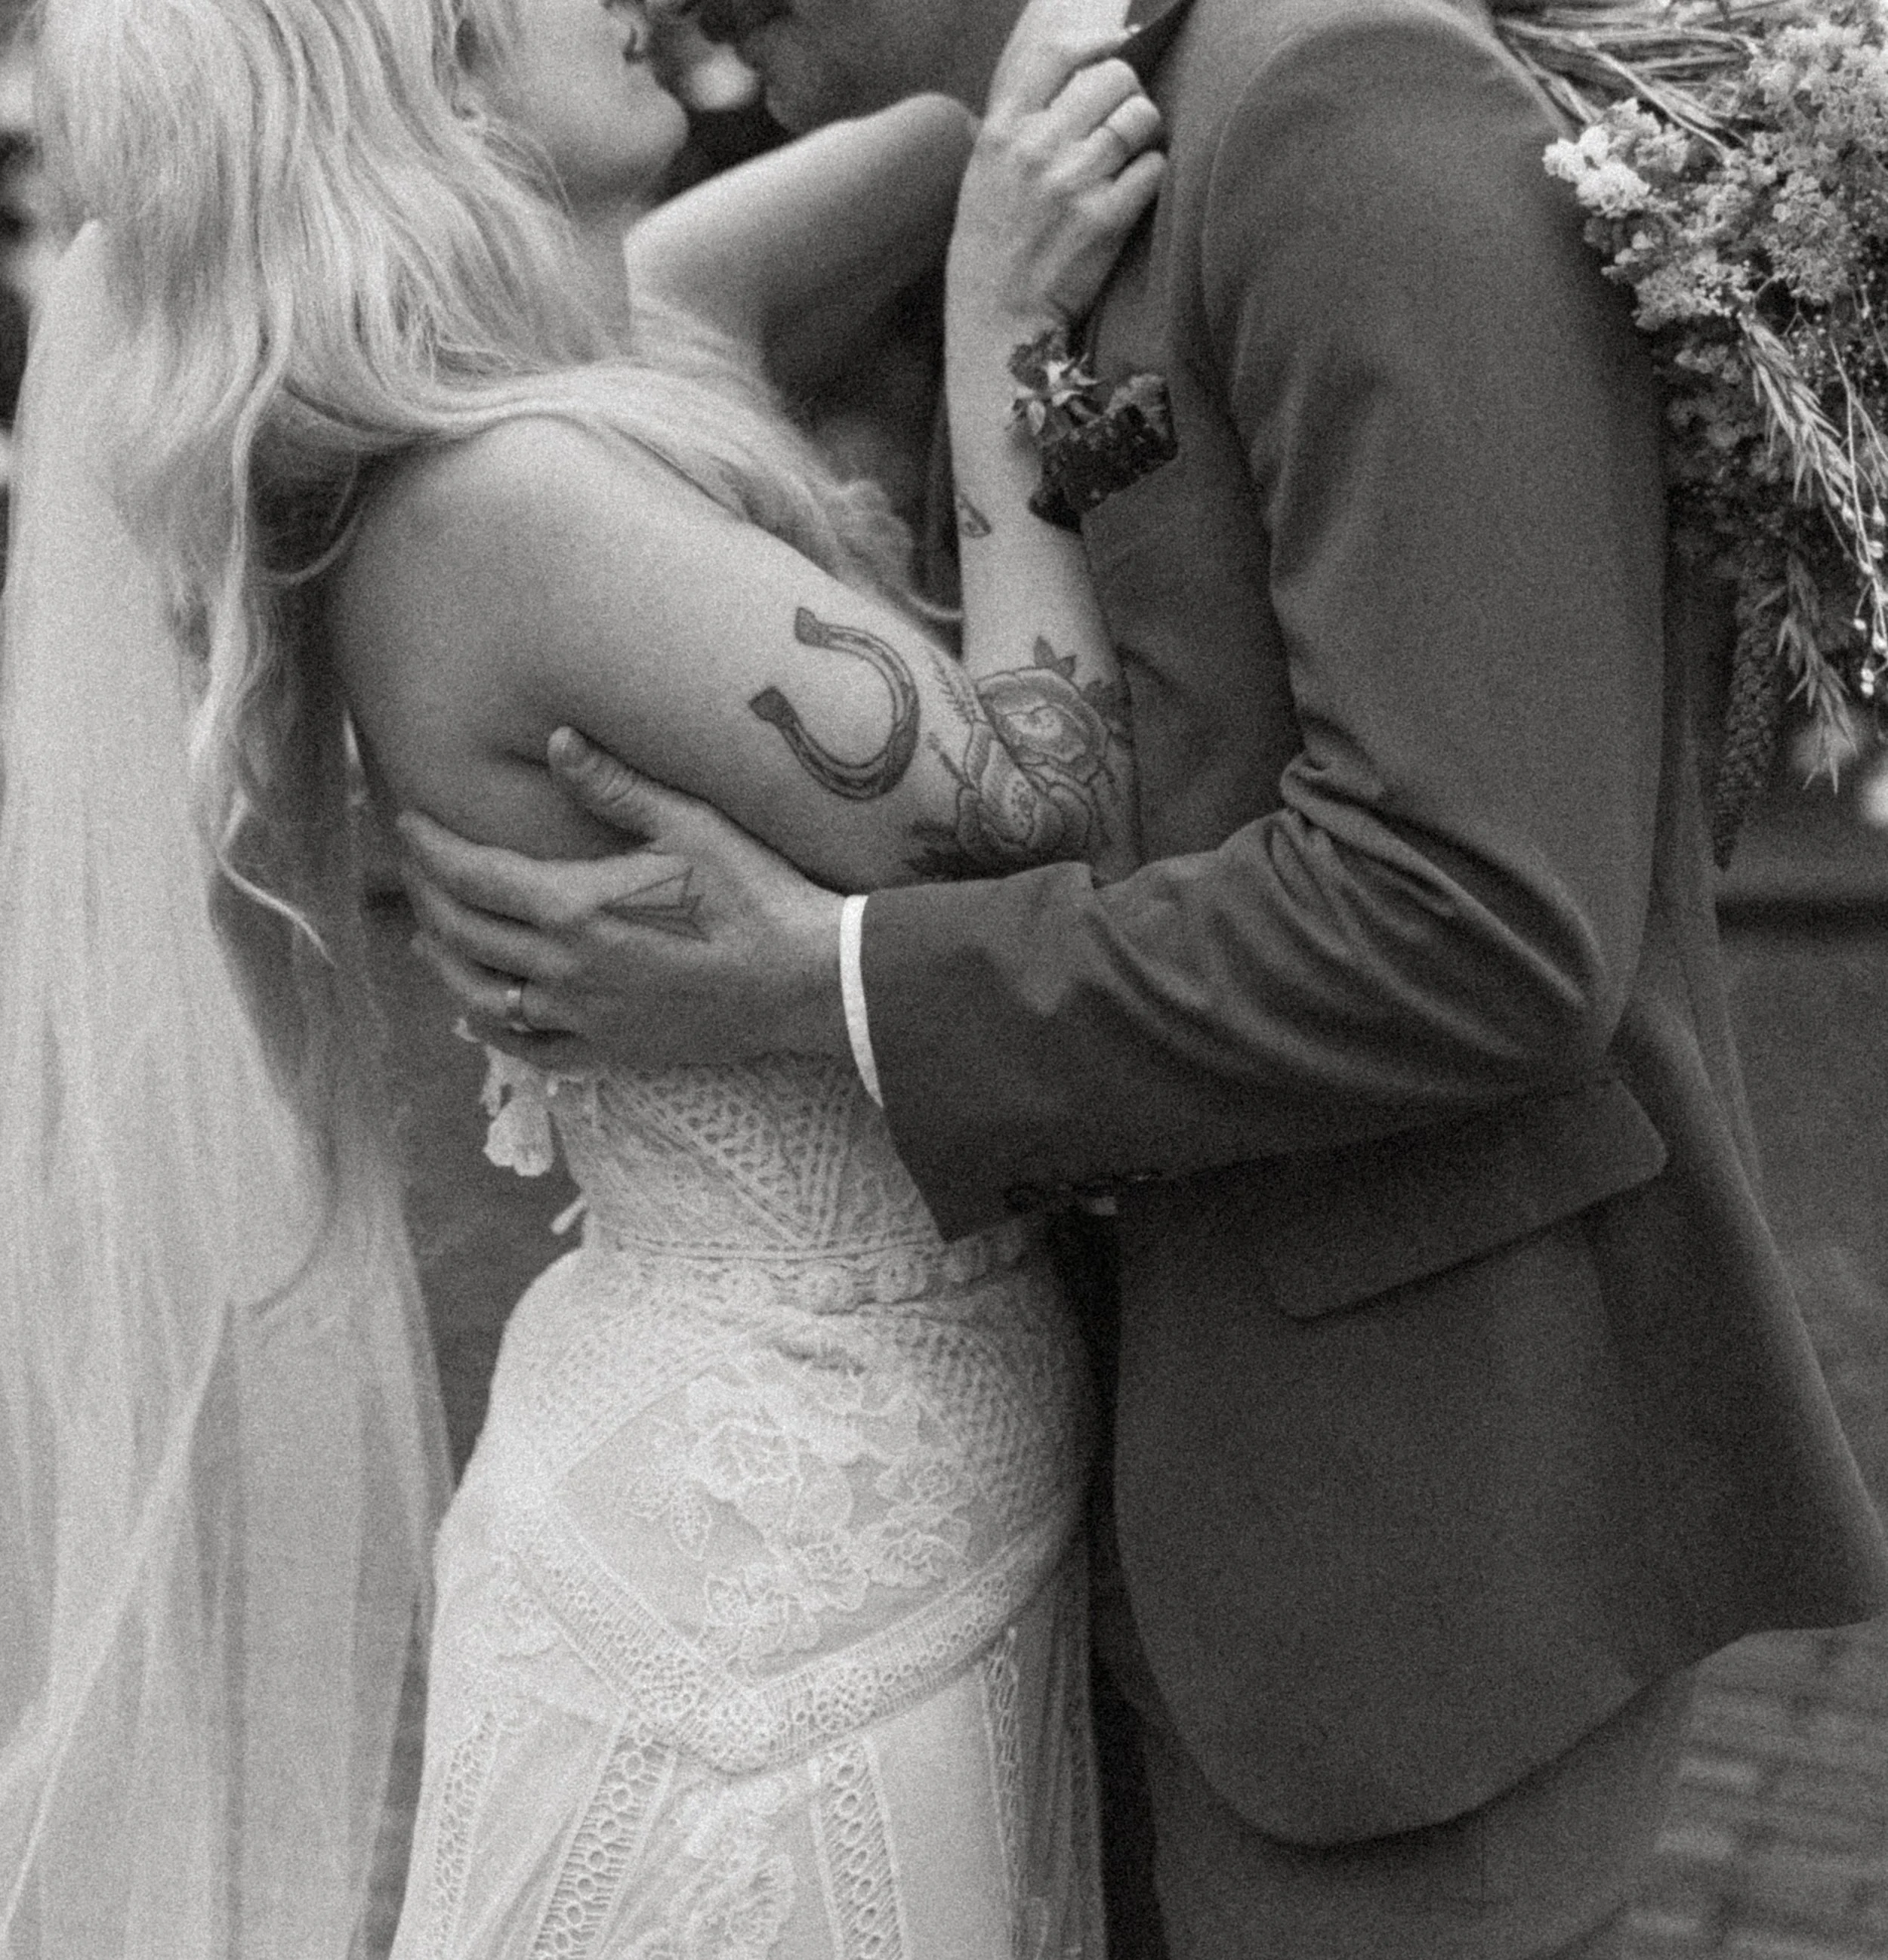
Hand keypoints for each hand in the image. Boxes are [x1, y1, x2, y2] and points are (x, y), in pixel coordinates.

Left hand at [399, 729, 849, 1073]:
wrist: (805, 981)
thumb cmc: (754, 895)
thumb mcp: (690, 825)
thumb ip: (614, 787)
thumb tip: (556, 741)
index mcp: (574, 907)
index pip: (470, 874)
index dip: (429, 846)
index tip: (407, 821)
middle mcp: (564, 968)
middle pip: (461, 932)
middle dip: (425, 893)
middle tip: (413, 864)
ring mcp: (583, 1016)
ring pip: (479, 996)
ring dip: (443, 961)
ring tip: (428, 934)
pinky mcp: (610, 1049)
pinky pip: (528, 1048)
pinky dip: (491, 1029)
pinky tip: (479, 1012)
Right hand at [948, 0, 1165, 337]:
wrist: (997, 321)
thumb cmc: (991, 249)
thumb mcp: (983, 175)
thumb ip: (1018, 126)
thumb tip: (1072, 82)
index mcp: (1003, 131)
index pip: (1057, 54)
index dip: (1099, 43)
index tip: (1119, 47)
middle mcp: (1036, 148)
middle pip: (1114, 79)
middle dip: (1129, 97)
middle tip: (1123, 125)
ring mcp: (1072, 182)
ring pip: (1141, 118)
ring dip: (1145, 135)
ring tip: (1130, 159)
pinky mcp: (1105, 219)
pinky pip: (1154, 168)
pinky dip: (1152, 176)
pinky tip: (1134, 193)